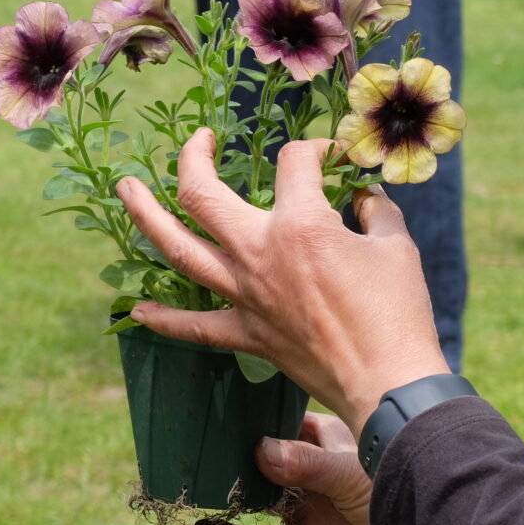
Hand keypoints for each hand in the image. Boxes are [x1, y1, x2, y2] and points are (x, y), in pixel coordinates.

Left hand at [115, 127, 449, 435]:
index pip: (294, 163)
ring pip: (178, 249)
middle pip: (202, 194)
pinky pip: (194, 327)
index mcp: (300, 225)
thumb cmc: (399, 313)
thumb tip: (364, 198)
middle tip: (197, 140)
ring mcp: (245, 295)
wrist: (388, 384)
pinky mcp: (246, 334)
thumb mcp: (395, 246)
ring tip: (125, 189)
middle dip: (192, 157)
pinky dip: (163, 318)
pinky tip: (137, 308)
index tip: (330, 157)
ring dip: (145, 215)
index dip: (315, 149)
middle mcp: (259, 254)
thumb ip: (376, 211)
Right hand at [193, 413, 404, 524]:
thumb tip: (259, 449)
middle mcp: (314, 472)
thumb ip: (307, 462)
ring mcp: (308, 510)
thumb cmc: (400, 494)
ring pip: (259, 496)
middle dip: (236, 448)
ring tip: (193, 476)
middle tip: (197, 434)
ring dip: (230, 490)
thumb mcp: (352, 473)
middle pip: (266, 456)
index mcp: (330, 442)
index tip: (226, 397)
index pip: (288, 417)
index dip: (261, 409)